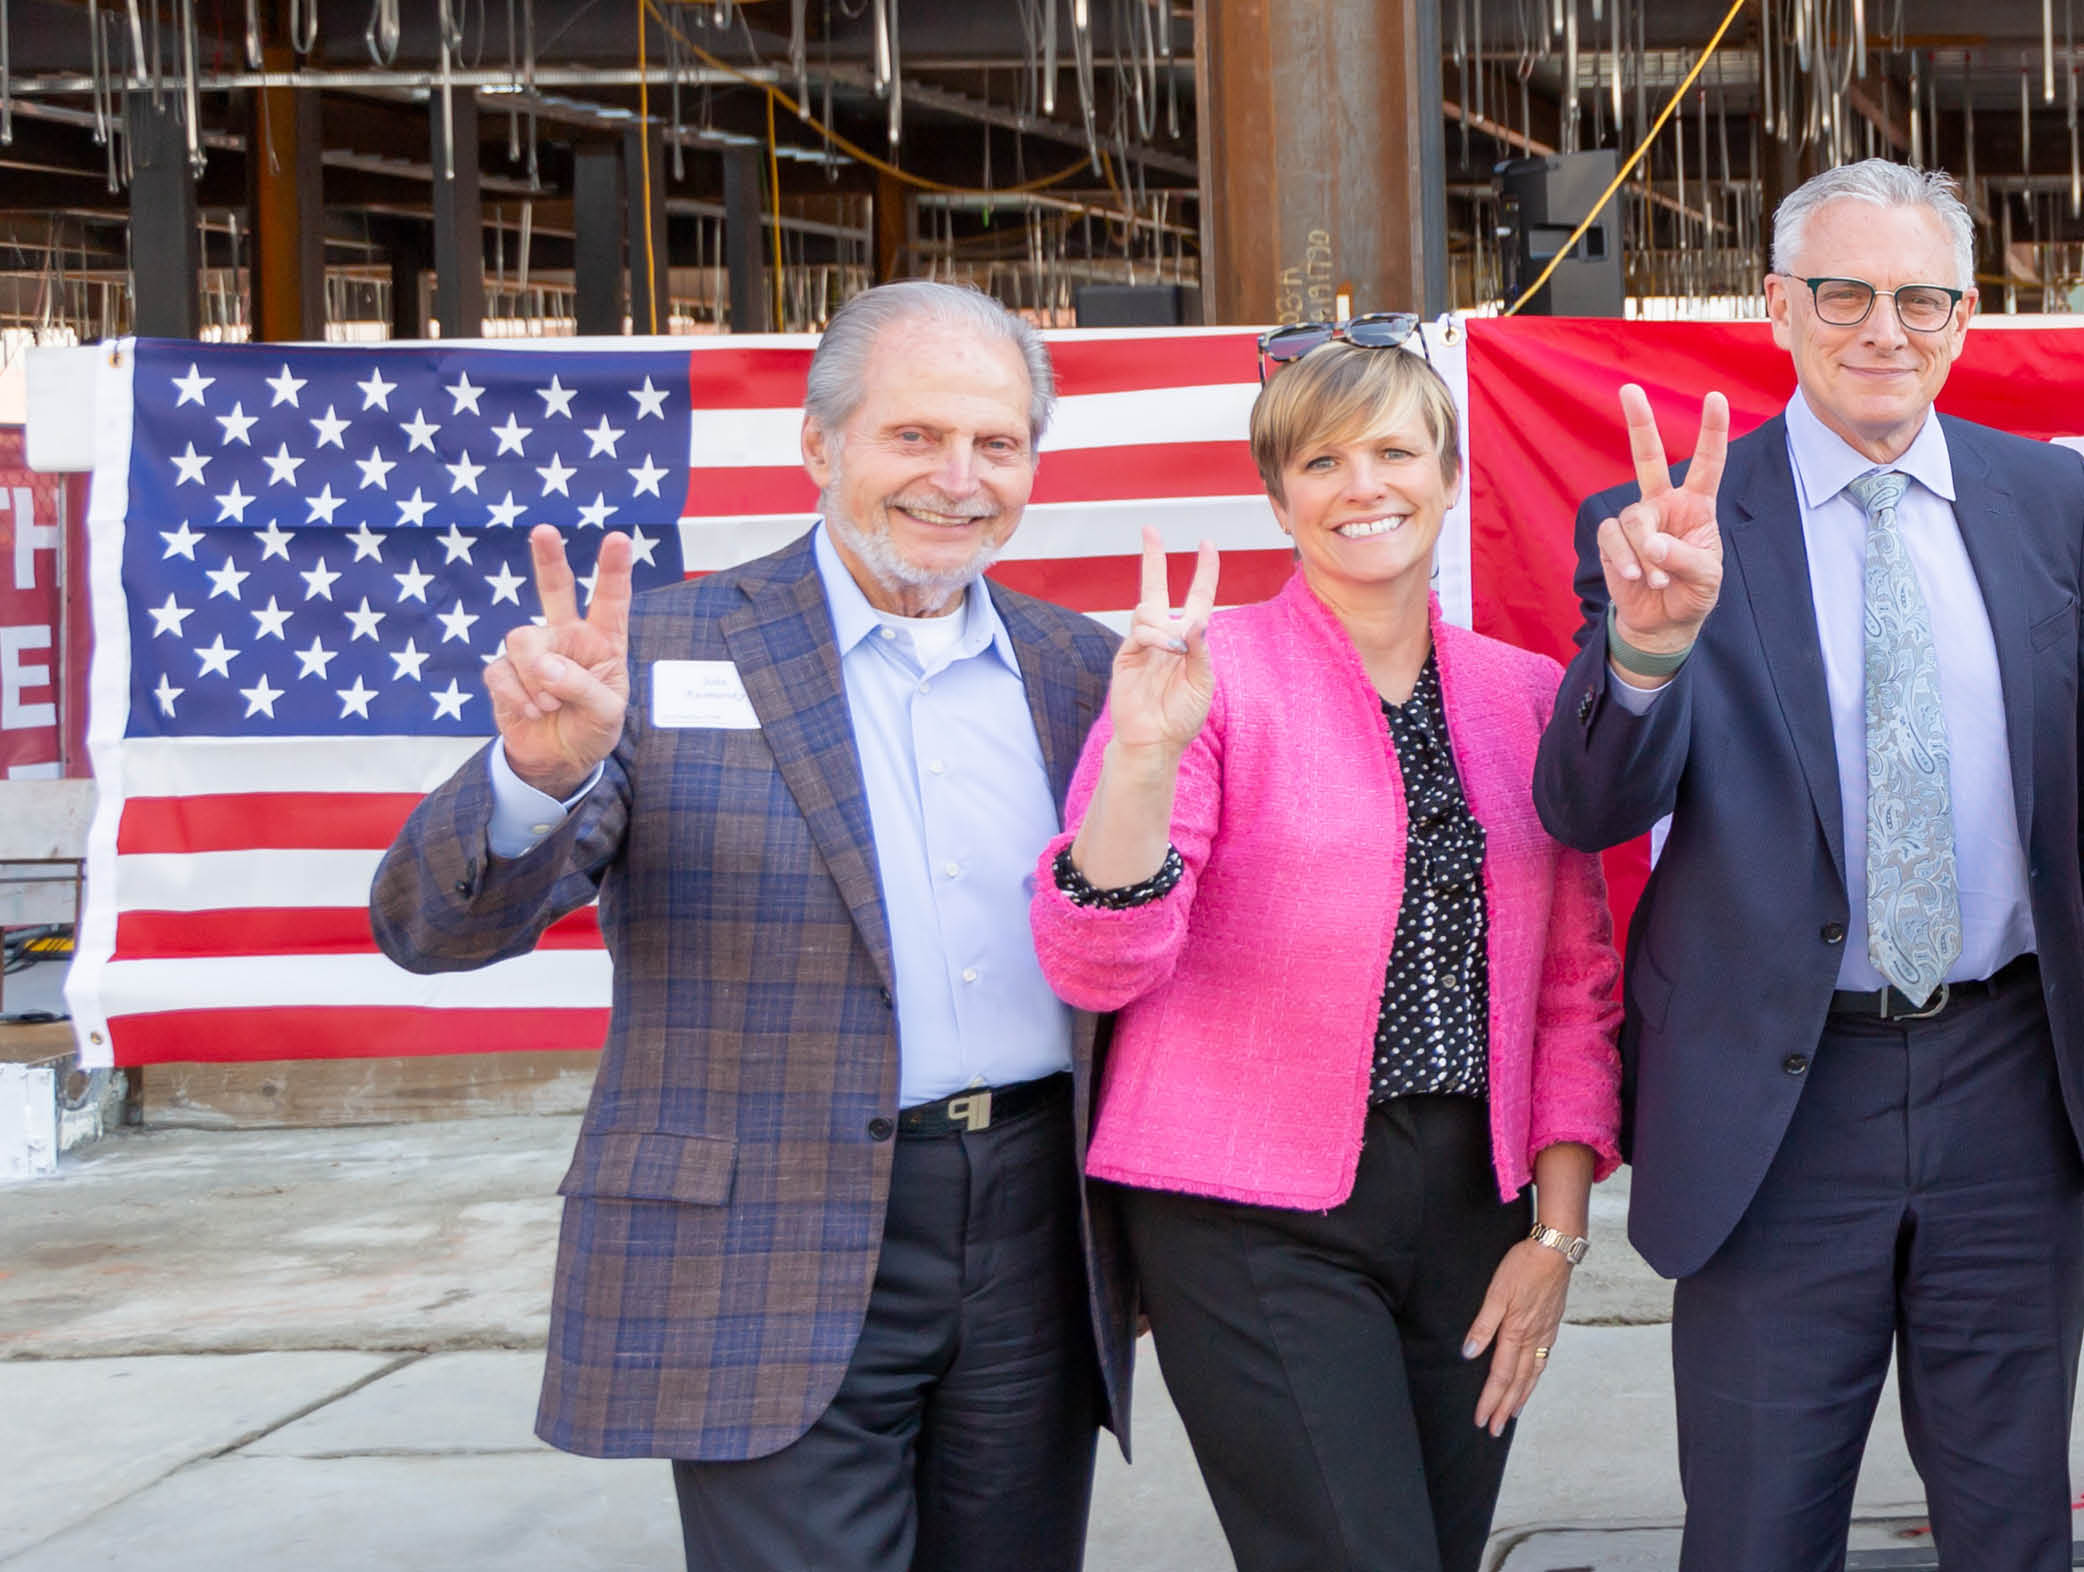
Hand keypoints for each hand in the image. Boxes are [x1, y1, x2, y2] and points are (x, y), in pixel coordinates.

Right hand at [485, 524, 633, 798]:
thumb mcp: (605, 714)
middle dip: (549, 559)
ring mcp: (534, 652)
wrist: (558, 761)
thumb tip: (544, 665)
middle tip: (544, 531)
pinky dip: (517, 695)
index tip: (617, 539)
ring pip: (522, 641)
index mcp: (603, 641)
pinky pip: (501, 671)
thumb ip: (581, 687)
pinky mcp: (505, 672)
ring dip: (536, 678)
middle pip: (554, 590)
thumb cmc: (591, 729)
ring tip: (550, 705)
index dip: (613, 571)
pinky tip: (532, 711)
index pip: (610, 601)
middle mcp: (567, 637)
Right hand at [1104, 527, 1218, 757]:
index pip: (1197, 597)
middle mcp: (1165, 634)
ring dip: (1164, 624)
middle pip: (1157, 587)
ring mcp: (1143, 643)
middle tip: (1149, 529)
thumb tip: (1195, 620)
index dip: (1204, 571)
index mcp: (1189, 639)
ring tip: (1175, 649)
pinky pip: (1140, 632)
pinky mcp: (1127, 654)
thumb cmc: (1182, 715)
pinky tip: (1165, 648)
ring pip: (1147, 609)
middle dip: (1153, 558)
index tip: (1207, 544)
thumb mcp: (1203, 682)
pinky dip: (1154, 636)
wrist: (1155, 741)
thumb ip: (1200, 650)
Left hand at [1462, 1238, 1573, 1436]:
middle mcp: (1533, 1338)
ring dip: (1521, 1397)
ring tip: (1512, 1414)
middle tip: (1495, 1431)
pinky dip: (1535, 1377)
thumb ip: (1483, 1325)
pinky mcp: (1552, 1325)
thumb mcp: (1496, 1292)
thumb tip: (1469, 1354)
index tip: (1481, 1420)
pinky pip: (1542, 1360)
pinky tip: (1531, 1380)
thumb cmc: (1523, 1267)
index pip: (1500, 1376)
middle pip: (1517, 1382)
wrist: (1556, 1250)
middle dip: (1504, 1408)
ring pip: (1532, 1374)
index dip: (1490, 1400)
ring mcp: (1545, 1333)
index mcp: (1516, 1332)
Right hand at [1597, 384, 1728, 656]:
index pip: (1707, 464)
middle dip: (1639, 424)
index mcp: (1696, 506)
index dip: (1711, 432)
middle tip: (1629, 390)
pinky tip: (1634, 577)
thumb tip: (1649, 544)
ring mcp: (1637, 521)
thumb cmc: (1692, 594)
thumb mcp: (1706, 577)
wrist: (1662, 623)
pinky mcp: (1612, 541)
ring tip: (1655, 578)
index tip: (1715, 397)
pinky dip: (1623, 558)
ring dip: (1644, 552)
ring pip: (1633, 518)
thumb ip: (1683, 556)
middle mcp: (1665, 505)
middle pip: (1648, 458)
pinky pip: (1612, 538)